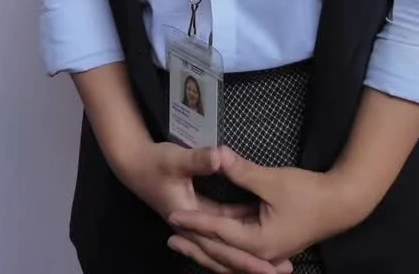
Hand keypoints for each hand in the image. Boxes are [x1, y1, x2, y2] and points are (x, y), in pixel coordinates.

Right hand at [117, 141, 293, 273]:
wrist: (133, 164)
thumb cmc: (155, 162)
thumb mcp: (177, 159)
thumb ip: (199, 159)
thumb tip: (221, 156)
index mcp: (191, 222)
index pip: (223, 247)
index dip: (248, 258)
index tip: (271, 267)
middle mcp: (193, 232)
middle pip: (226, 257)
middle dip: (254, 265)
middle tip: (285, 270)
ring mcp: (194, 228)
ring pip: (224, 251)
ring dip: (247, 257)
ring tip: (275, 264)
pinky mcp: (198, 219)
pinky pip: (221, 238)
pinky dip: (237, 243)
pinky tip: (254, 237)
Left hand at [167, 147, 363, 269]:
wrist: (341, 204)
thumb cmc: (308, 194)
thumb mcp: (272, 180)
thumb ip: (241, 170)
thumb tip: (217, 153)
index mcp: (257, 242)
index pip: (217, 231)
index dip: (194, 222)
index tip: (172, 217)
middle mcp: (259, 253)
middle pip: (220, 251)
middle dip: (195, 243)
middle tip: (170, 236)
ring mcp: (266, 251)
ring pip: (229, 251)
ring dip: (207, 243)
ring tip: (184, 237)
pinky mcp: (271, 243)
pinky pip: (240, 246)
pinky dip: (224, 239)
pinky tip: (212, 229)